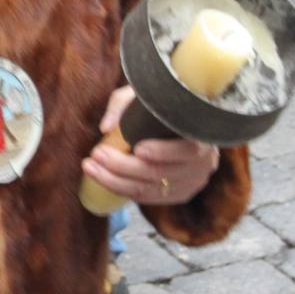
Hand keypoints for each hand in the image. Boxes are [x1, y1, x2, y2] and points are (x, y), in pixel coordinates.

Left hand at [81, 86, 218, 206]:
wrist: (180, 120)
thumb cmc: (161, 105)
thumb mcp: (143, 95)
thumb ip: (123, 105)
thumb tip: (106, 127)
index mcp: (204, 135)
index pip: (188, 149)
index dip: (163, 152)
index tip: (137, 148)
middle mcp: (204, 163)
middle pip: (160, 173)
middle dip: (123, 166)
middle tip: (96, 154)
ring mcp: (193, 182)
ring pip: (150, 190)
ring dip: (116, 181)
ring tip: (91, 167)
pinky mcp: (180, 194)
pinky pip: (149, 198)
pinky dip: (123, 190)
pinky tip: (104, 178)